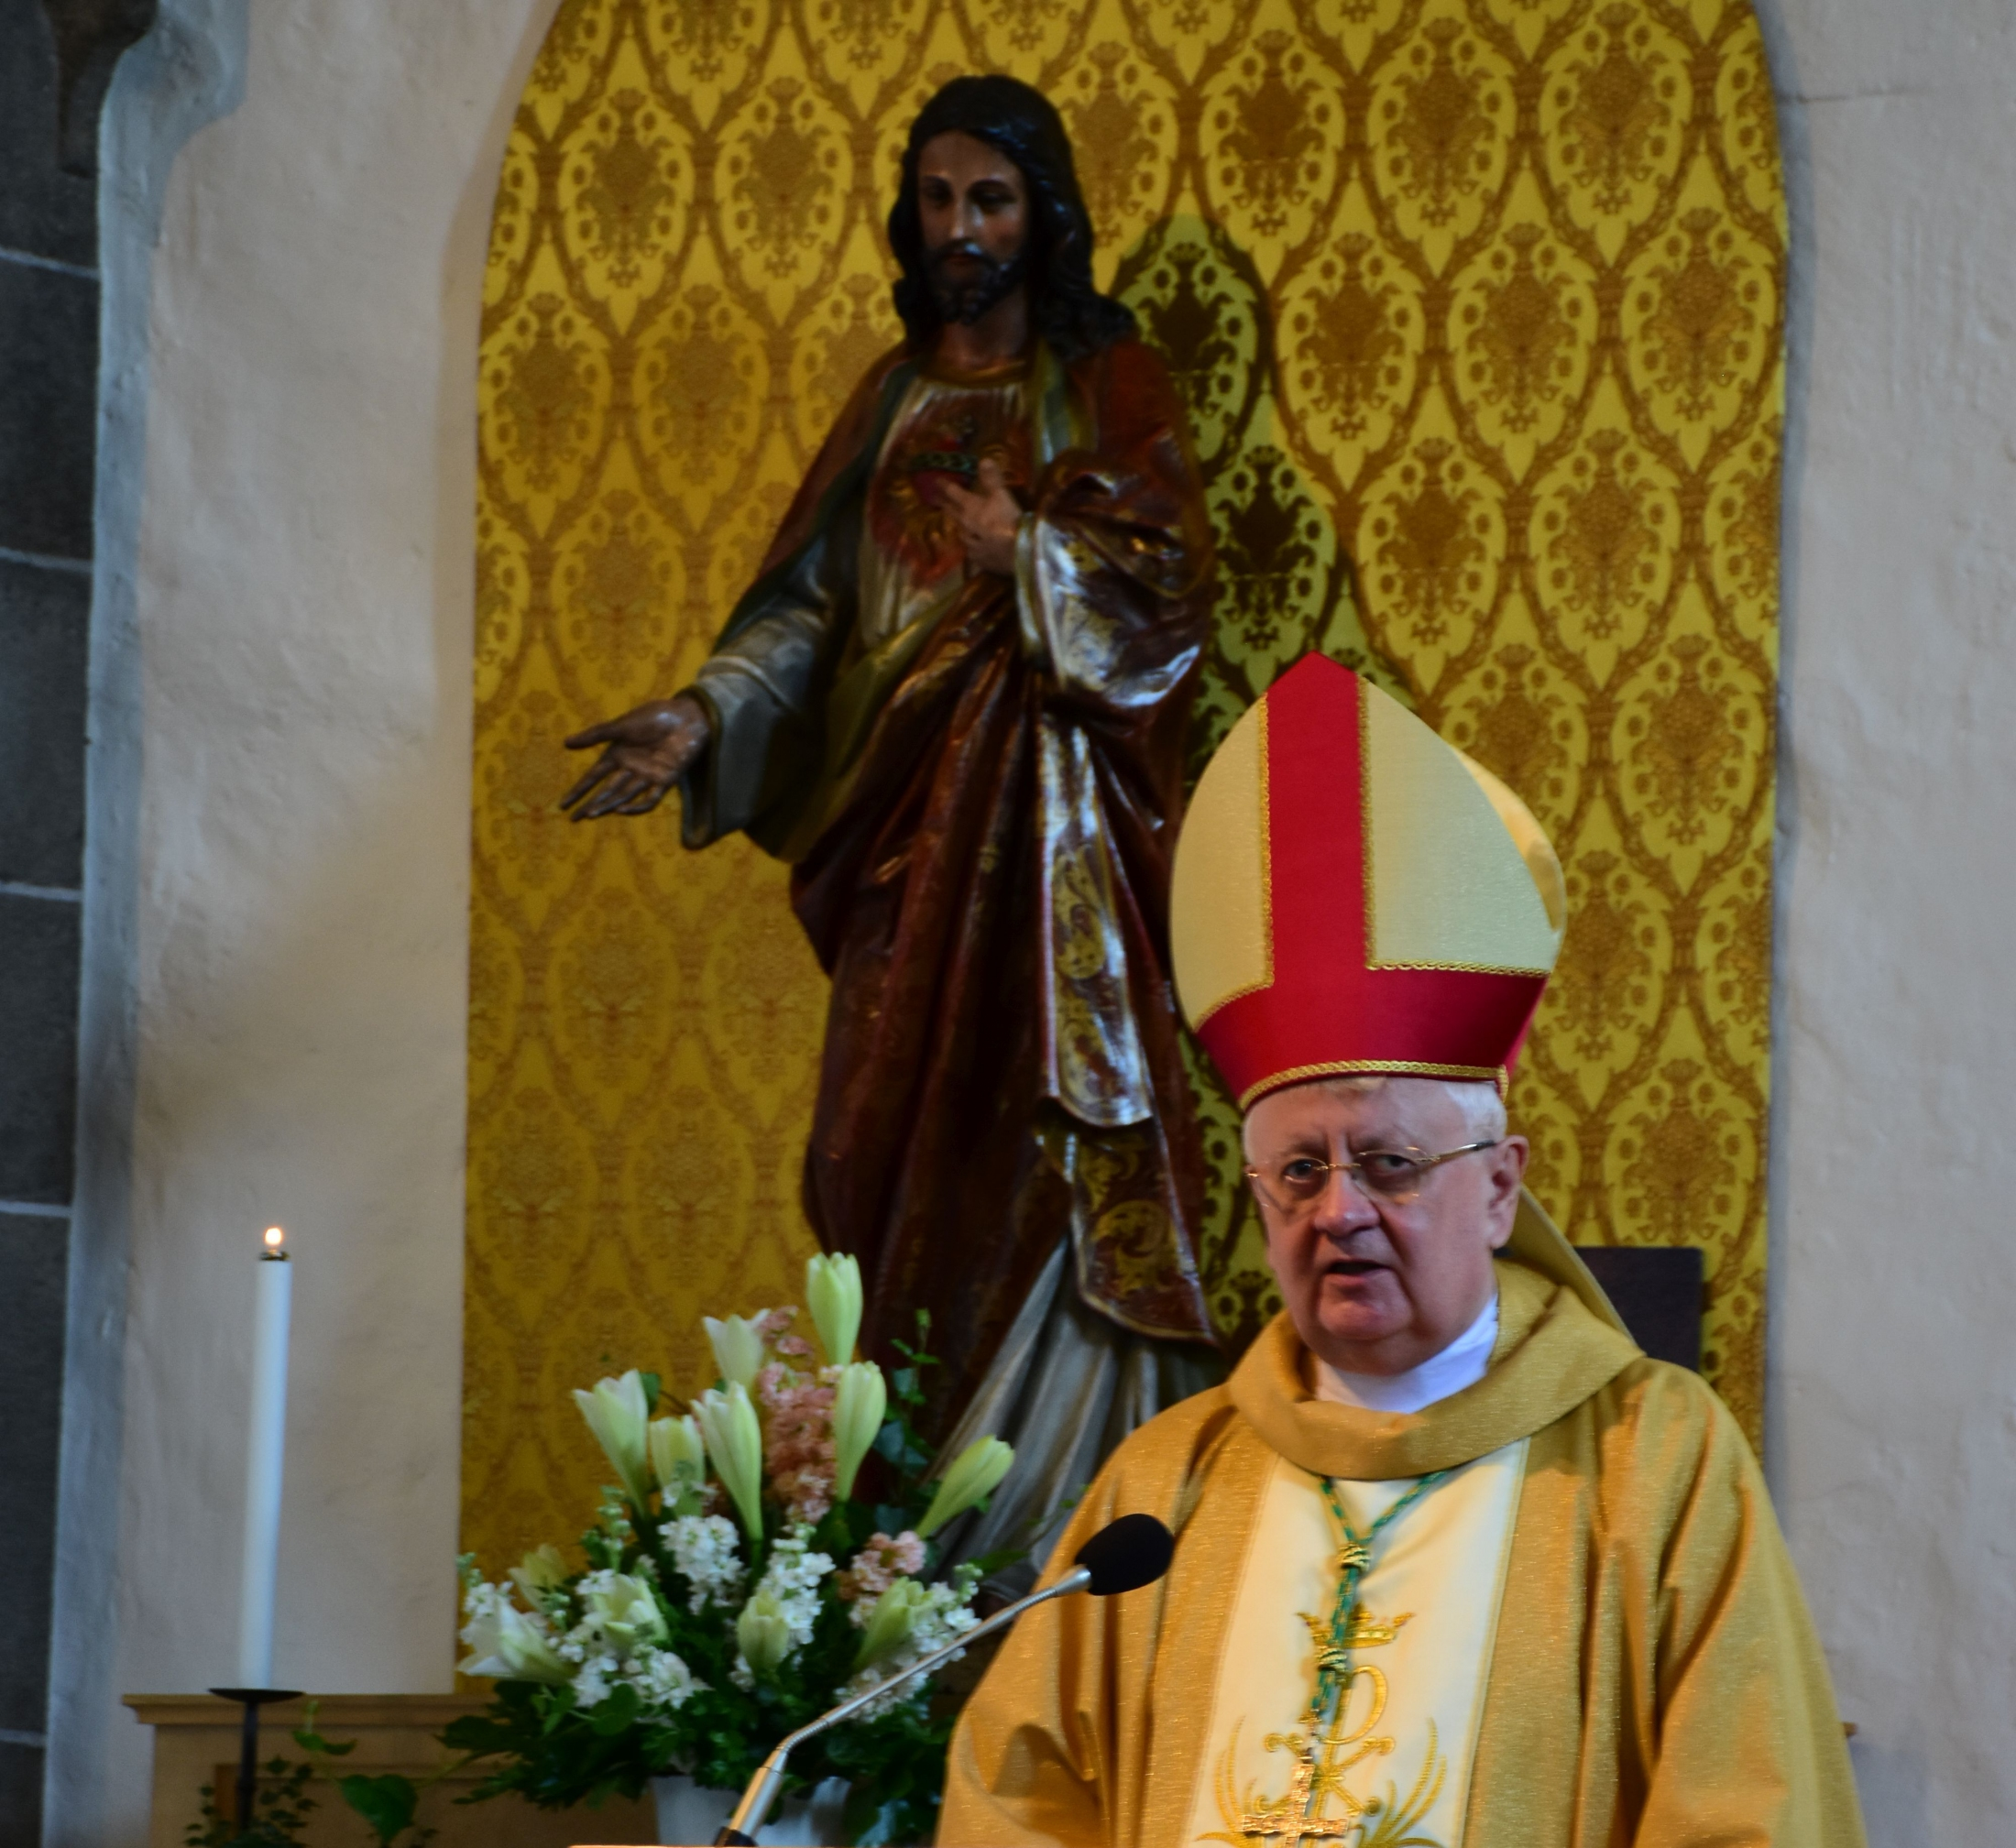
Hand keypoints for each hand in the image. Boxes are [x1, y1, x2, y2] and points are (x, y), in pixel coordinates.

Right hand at [560, 695, 710, 820]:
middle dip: (590, 804)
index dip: (579, 790)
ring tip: (590, 814)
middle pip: (606, 790)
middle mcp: (629, 767)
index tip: (563, 803)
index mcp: (617, 754)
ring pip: (623, 796)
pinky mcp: (664, 780)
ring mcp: (646, 776)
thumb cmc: (654, 717)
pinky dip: (636, 806)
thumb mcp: (621, 725)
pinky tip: (621, 810)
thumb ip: (596, 735)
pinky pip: (649, 799)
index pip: (593, 776)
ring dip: (607, 805)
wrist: (685, 717)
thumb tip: (566, 743)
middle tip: (574, 818)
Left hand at [940, 456, 1023, 575]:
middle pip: (951, 512)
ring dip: (957, 525)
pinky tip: (973, 547)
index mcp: (970, 507)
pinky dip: (971, 545)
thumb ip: (992, 479)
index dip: (945, 485)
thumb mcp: (1002, 495)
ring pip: (960, 532)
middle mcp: (965, 525)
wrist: (1017, 552)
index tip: (937, 481)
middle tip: (935, 499)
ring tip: (956, 522)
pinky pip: (971, 550)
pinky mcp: (978, 558)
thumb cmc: (1008, 520)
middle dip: (944, 504)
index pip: (953, 493)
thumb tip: (983, 459)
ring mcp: (970, 543)